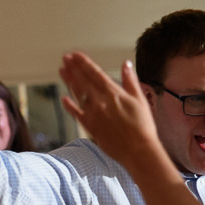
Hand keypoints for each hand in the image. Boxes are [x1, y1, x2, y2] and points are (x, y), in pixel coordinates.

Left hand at [59, 53, 162, 170]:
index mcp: (113, 93)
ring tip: (62, 71)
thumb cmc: (143, 126)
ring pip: (77, 93)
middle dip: (73, 68)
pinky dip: (69, 105)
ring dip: (68, 81)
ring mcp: (93, 114)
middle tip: (65, 58)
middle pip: (82, 81)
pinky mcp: (90, 127)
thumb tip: (126, 64)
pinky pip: (76, 114)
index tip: (75, 55)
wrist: (138, 150)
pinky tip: (63, 98)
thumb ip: (130, 80)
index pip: (94, 73)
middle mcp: (100, 101)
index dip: (83, 62)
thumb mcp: (140, 99)